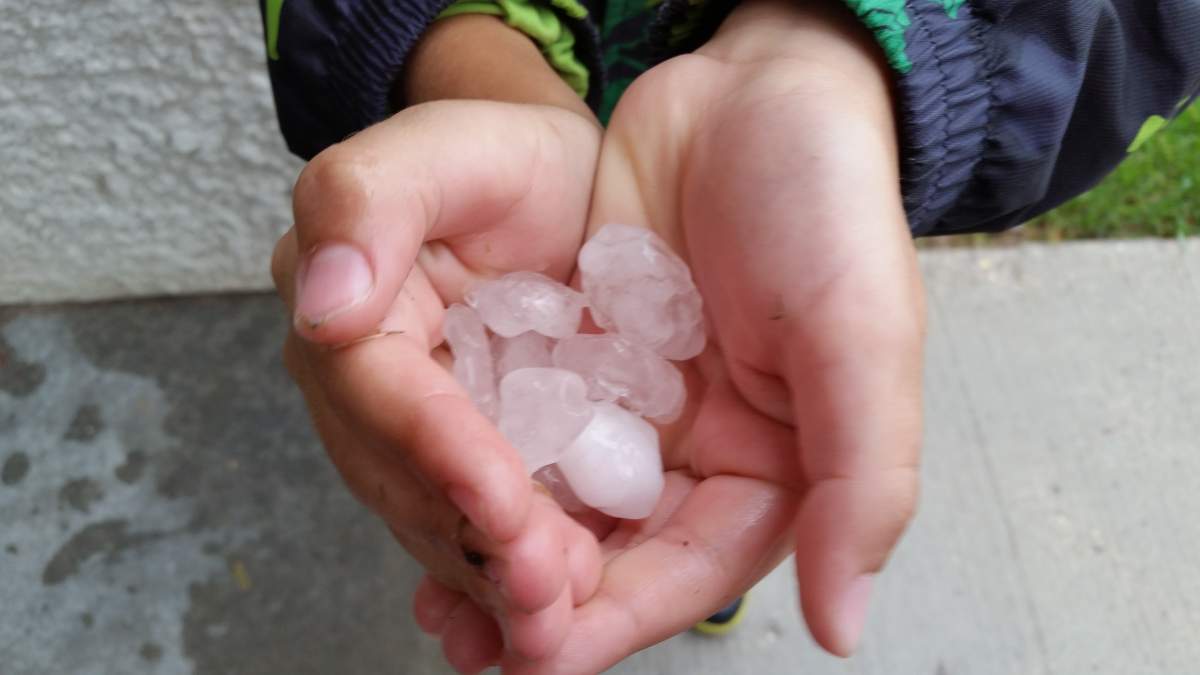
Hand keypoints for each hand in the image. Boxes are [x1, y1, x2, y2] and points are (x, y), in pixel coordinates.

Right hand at [271, 16, 606, 670]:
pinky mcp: (487, 465)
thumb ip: (368, 199)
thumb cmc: (512, 163)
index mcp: (355, 311)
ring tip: (556, 629)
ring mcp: (428, 438)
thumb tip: (321, 303)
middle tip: (544, 591)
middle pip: (408, 481)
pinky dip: (506, 588)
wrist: (568, 192)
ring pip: (446, 524)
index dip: (434, 449)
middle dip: (473, 541)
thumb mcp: (451, 148)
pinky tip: (539, 637)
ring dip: (495, 584)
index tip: (500, 498)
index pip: (378, 391)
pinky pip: (486, 534)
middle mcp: (376, 389)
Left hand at [414, 0, 926, 670]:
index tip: (532, 651)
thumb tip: (844, 627)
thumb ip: (862, 480)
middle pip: (607, 555)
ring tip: (434, 591)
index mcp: (770, 474)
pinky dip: (476, 455)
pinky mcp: (575, 355)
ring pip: (554, 499)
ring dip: (494, 541)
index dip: (611, 620)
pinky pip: (519, 419)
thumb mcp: (862, 338)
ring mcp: (628, 406)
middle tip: (462, 624)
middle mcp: (693, 455)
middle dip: (535, 595)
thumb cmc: (828, 207)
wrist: (755, 92)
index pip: (684, 576)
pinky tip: (425, 482)